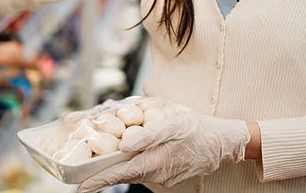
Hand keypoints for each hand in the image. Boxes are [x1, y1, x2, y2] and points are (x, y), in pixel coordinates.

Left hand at [78, 110, 249, 192]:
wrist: (222, 144)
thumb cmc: (197, 126)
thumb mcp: (174, 119)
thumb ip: (149, 132)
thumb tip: (124, 144)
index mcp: (159, 155)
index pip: (124, 171)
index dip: (102, 180)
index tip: (82, 187)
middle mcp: (160, 170)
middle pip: (126, 174)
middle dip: (103, 177)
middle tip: (82, 183)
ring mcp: (164, 178)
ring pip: (135, 173)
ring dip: (119, 169)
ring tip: (102, 165)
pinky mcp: (168, 179)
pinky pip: (147, 172)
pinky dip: (136, 165)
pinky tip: (132, 157)